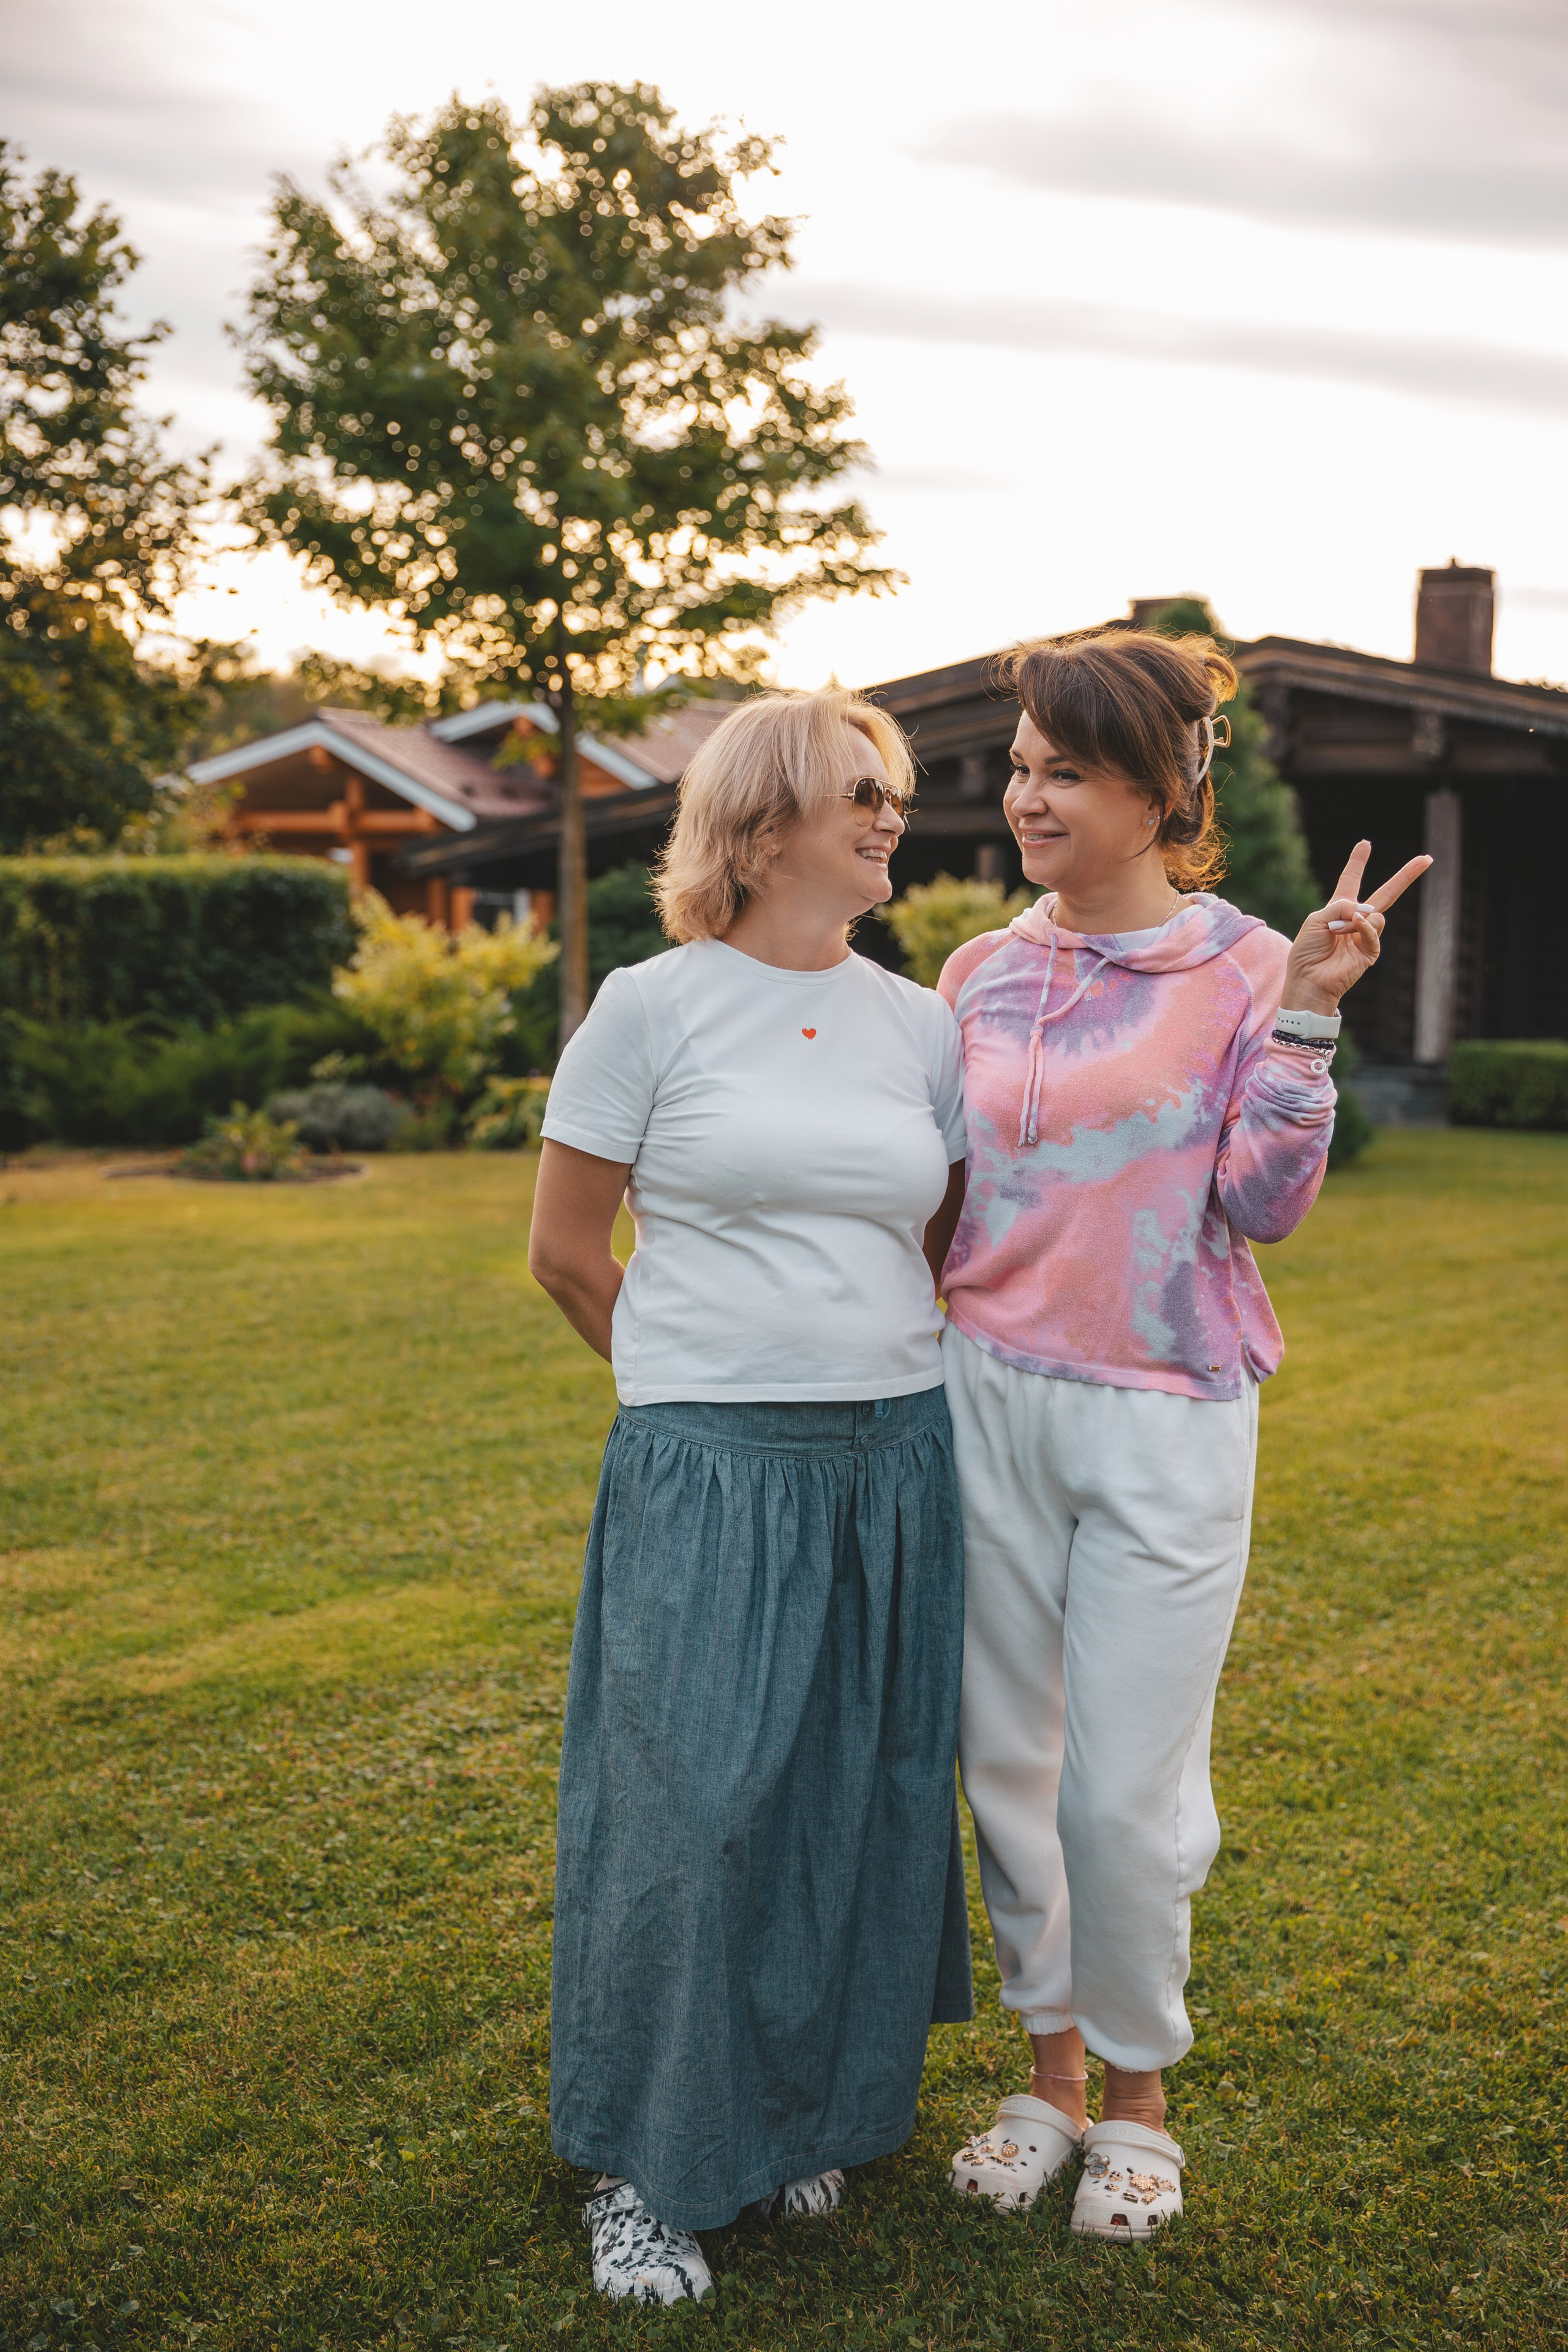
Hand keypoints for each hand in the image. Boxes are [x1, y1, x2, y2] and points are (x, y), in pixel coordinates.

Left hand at [1281, 840, 1432, 1014]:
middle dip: (1406, 876)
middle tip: (1426, 859)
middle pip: (1386, 894)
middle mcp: (1355, 920)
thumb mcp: (1316, 920)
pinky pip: (1375, 931)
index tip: (1365, 843)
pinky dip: (1364, 927)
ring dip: (1355, 918)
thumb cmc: (1307, 952)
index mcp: (1338, 909)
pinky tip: (1354, 927)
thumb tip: (1366, 910)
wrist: (1308, 980)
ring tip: (1338, 931)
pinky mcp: (1370, 951)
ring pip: (1376, 913)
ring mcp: (1365, 935)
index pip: (1351, 881)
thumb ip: (1339, 906)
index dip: (1358, 862)